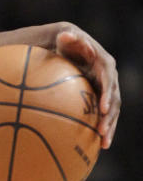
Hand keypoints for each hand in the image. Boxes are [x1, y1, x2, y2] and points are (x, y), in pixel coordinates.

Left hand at [54, 27, 119, 148]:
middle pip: (114, 99)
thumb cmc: (66, 43)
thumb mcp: (66, 38)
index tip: (102, 108)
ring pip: (112, 110)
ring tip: (104, 143)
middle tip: (102, 132)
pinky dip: (103, 128)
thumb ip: (68, 38)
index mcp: (104, 64)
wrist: (70, 48)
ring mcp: (107, 88)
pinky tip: (98, 145)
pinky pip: (105, 115)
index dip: (107, 94)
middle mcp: (110, 77)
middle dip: (110, 117)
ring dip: (110, 127)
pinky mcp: (101, 97)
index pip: (109, 80)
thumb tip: (65, 35)